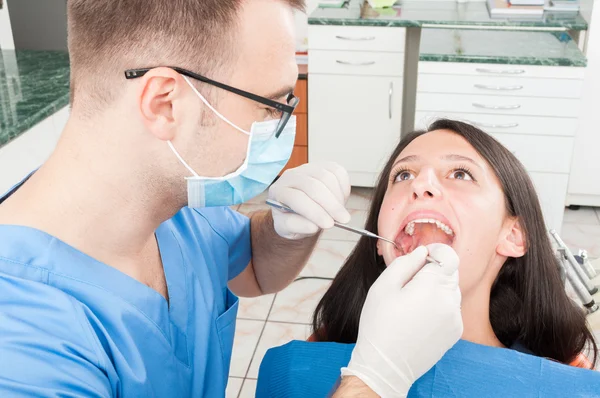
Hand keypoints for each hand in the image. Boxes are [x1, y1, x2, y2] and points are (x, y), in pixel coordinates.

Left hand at [269, 162, 350, 239]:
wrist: (296, 209)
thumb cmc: (290, 218)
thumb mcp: (286, 229)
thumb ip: (296, 227)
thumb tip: (313, 225)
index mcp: (278, 191)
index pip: (297, 198)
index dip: (315, 212)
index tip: (329, 224)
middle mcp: (291, 176)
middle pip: (314, 186)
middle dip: (331, 205)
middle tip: (343, 219)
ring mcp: (307, 168)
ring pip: (327, 177)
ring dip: (338, 197)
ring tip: (340, 213)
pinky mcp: (322, 165)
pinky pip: (337, 172)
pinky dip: (343, 187)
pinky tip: (341, 201)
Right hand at [341, 244, 462, 397]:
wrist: (386, 365)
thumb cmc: (379, 325)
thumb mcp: (383, 286)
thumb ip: (405, 263)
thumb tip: (421, 252)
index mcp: (431, 286)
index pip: (449, 256)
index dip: (436, 251)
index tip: (422, 256)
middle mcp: (449, 301)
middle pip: (450, 272)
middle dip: (433, 271)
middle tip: (409, 283)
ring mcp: (455, 318)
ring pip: (451, 290)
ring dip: (437, 288)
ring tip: (413, 302)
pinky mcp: (455, 331)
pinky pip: (451, 308)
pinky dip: (439, 305)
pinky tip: (420, 316)